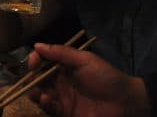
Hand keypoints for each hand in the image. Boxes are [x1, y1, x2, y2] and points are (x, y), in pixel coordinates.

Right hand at [27, 43, 149, 116]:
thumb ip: (61, 53)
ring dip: (35, 90)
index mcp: (66, 66)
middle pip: (40, 78)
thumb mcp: (84, 60)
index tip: (33, 60)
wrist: (124, 102)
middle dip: (32, 77)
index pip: (45, 62)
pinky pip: (50, 108)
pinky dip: (45, 103)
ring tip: (37, 90)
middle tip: (31, 76)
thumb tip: (37, 45)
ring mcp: (63, 98)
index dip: (36, 60)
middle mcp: (62, 81)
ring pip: (41, 93)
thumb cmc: (106, 77)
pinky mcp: (65, 113)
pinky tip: (46, 99)